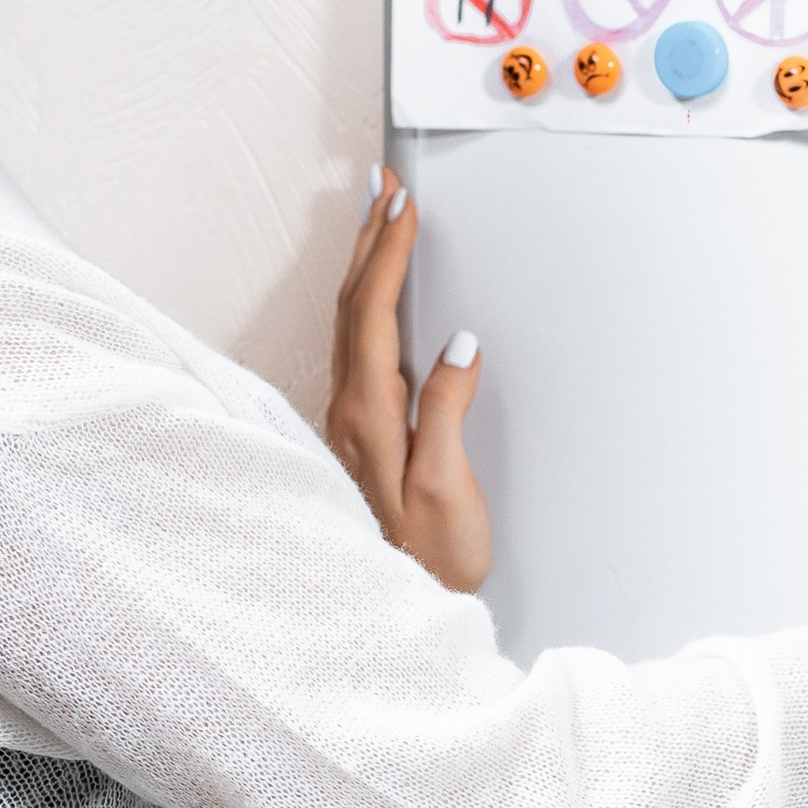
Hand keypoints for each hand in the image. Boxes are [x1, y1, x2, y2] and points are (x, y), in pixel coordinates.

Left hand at [324, 168, 491, 592]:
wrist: (393, 622)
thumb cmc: (428, 566)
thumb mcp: (447, 493)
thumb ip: (449, 415)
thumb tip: (460, 345)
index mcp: (369, 419)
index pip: (375, 315)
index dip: (389, 254)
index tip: (404, 203)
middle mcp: (348, 414)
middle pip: (352, 306)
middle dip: (369, 239)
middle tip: (384, 185)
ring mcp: (349, 424)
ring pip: (349, 322)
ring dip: (363, 264)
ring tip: (379, 218)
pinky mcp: (359, 435)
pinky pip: (355, 345)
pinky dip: (366, 301)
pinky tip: (377, 295)